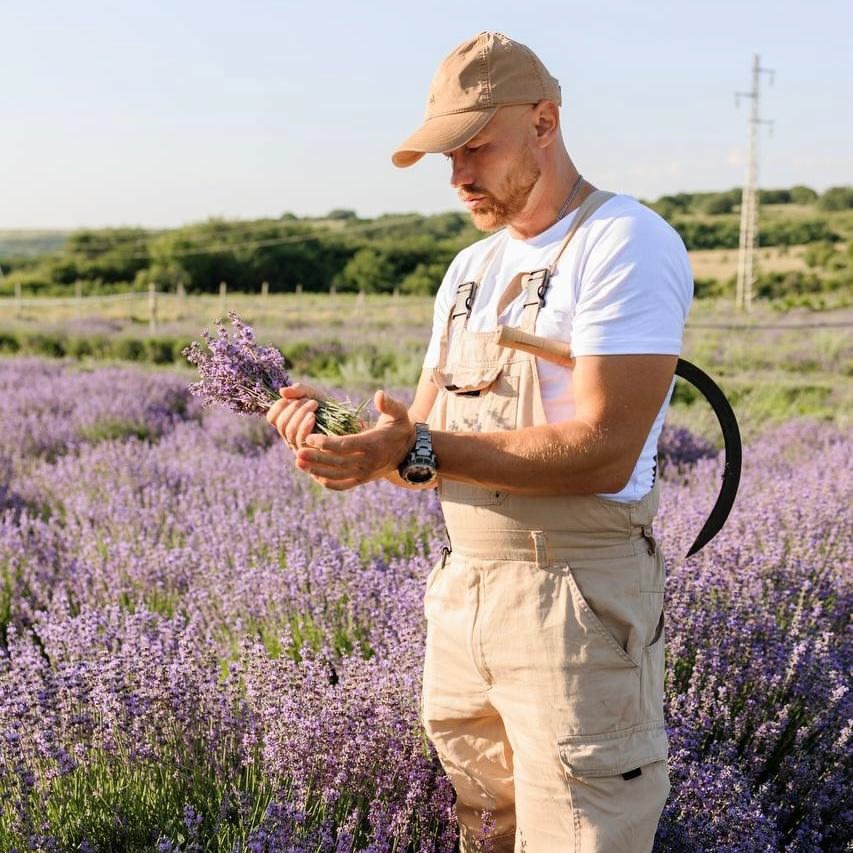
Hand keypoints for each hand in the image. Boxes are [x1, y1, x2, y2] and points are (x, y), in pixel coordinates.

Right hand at [266, 383, 323, 451]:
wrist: (349, 422)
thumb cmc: (328, 408)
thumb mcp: (312, 394)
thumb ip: (298, 390)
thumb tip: (282, 391)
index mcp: (288, 424)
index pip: (272, 418)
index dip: (279, 406)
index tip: (292, 397)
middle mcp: (291, 437)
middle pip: (281, 424)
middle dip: (294, 407)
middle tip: (309, 400)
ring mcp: (301, 446)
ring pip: (290, 431)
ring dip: (300, 413)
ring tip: (314, 404)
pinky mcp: (311, 452)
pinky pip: (301, 439)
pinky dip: (304, 424)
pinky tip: (313, 416)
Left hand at [294, 390, 414, 490]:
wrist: (409, 453)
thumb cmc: (400, 429)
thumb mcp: (399, 414)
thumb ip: (389, 404)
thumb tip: (378, 395)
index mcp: (372, 445)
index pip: (346, 446)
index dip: (327, 443)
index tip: (311, 437)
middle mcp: (367, 462)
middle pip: (336, 462)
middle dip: (315, 458)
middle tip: (297, 452)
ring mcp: (363, 473)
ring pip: (335, 475)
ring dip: (315, 470)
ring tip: (298, 462)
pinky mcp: (361, 480)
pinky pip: (341, 485)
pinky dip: (326, 482)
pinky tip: (312, 473)